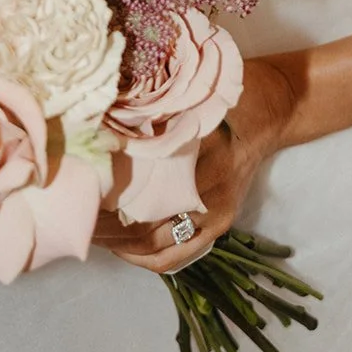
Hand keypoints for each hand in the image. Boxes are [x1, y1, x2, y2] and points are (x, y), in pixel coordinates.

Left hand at [92, 57, 295, 273]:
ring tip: (92, 234)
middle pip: (148, 233)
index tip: (81, 199)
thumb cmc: (230, 95)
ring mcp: (218, 216)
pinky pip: (182, 253)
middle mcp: (210, 199)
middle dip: (108, 232)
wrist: (274, 107)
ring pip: (163, 250)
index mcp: (202, 165)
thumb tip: (100, 139)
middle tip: (77, 218)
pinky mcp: (221, 222)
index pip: (143, 201)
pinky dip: (150, 257)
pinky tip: (124, 247)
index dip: (108, 208)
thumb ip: (152, 123)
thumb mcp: (189, 101)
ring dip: (124, 248)